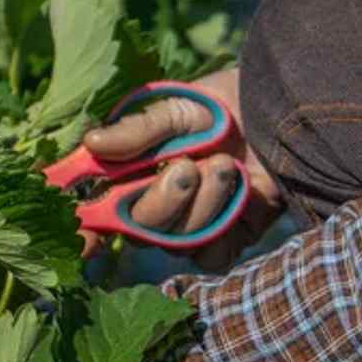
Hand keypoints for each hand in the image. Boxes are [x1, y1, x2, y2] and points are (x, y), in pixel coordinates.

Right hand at [79, 68, 284, 270]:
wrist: (282, 115)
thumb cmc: (222, 105)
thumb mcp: (176, 108)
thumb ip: (137, 130)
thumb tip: (92, 144)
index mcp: (130, 173)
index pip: (94, 210)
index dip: (83, 230)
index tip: (80, 240)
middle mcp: (153, 204)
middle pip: (136, 230)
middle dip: (162, 200)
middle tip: (188, 166)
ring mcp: (190, 225)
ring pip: (176, 241)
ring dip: (203, 202)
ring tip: (225, 166)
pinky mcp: (227, 239)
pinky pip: (212, 255)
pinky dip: (224, 225)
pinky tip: (241, 193)